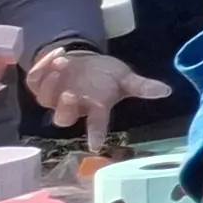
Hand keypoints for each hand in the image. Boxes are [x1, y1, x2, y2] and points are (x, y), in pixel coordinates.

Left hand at [25, 43, 172, 139]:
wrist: (84, 61)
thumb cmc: (104, 75)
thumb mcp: (124, 78)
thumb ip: (142, 86)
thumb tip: (167, 91)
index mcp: (95, 107)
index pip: (97, 123)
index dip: (96, 134)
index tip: (95, 147)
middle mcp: (73, 106)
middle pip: (64, 117)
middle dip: (66, 107)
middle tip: (71, 93)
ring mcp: (53, 97)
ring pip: (45, 97)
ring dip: (52, 82)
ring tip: (63, 62)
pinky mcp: (39, 85)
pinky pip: (35, 79)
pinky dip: (42, 67)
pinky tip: (57, 54)